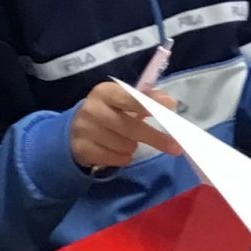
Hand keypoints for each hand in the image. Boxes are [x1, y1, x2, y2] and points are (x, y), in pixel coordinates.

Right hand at [66, 81, 181, 171]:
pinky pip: (116, 159)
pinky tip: (118, 151)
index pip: (129, 98)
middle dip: (155, 138)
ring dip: (133, 147)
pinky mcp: (82, 149)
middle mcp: (92, 109)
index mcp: (105, 92)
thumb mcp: (122, 101)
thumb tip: (167, 100)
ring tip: (128, 141)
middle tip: (176, 147)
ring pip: (125, 146)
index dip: (150, 103)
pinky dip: (123, 157)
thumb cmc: (108, 112)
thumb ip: (145, 99)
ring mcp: (85, 130)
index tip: (170, 106)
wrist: (74, 130)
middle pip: (130, 127)